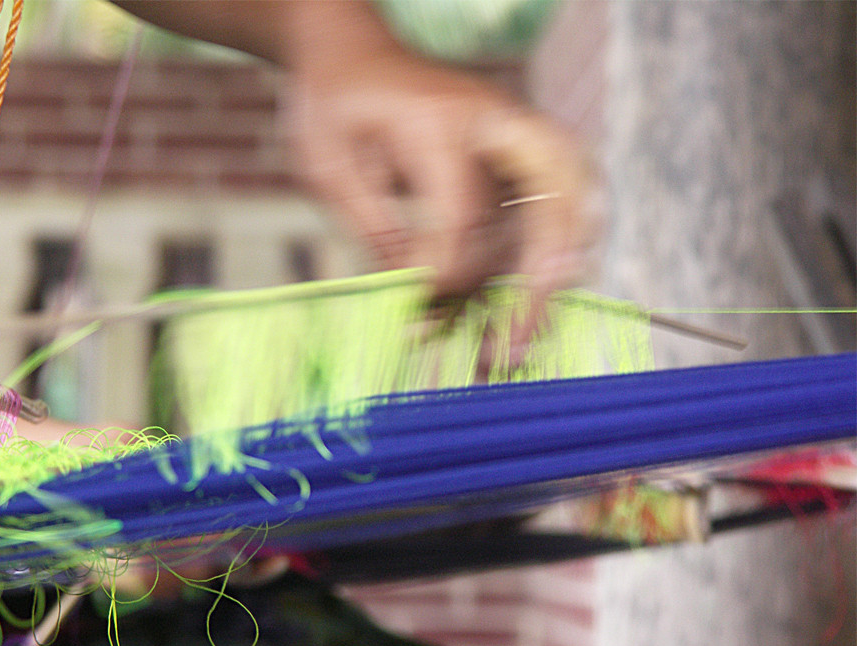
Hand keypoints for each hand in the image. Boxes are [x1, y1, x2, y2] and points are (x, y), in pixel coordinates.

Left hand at [283, 3, 590, 312]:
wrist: (353, 56)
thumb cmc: (335, 106)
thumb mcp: (329, 168)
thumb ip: (376, 232)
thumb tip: (418, 298)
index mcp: (439, 119)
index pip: (462, 212)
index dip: (444, 271)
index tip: (416, 312)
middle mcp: (495, 120)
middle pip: (560, 191)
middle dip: (546, 272)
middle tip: (516, 336)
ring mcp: (514, 136)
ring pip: (570, 199)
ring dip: (553, 271)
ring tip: (517, 336)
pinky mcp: (516, 157)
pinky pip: (547, 210)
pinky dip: (539, 259)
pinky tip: (512, 306)